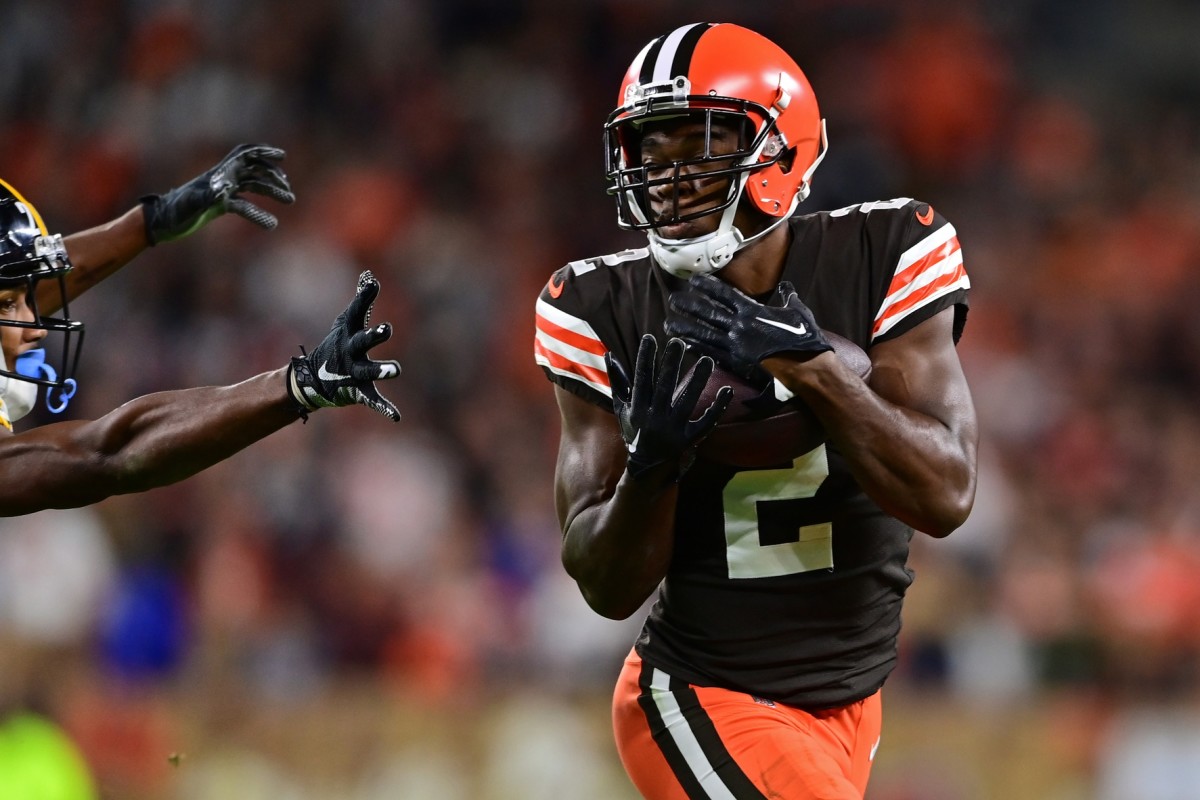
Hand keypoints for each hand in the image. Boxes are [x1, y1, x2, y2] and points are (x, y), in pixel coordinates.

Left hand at [141, 143, 295, 243]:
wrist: (161, 222)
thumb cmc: (174, 212)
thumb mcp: (190, 204)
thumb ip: (206, 196)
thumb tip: (223, 190)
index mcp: (217, 174)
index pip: (244, 156)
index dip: (263, 152)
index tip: (282, 156)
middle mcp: (222, 179)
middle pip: (254, 171)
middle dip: (273, 178)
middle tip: (289, 192)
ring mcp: (222, 191)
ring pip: (253, 186)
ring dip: (272, 192)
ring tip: (289, 201)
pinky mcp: (220, 205)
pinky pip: (245, 205)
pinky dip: (258, 212)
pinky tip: (270, 224)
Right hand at [287, 270, 401, 420]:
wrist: (312, 379)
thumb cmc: (337, 345)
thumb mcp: (346, 322)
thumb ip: (361, 300)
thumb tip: (369, 276)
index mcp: (349, 333)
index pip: (357, 312)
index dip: (364, 298)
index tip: (373, 283)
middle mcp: (351, 351)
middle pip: (362, 341)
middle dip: (374, 335)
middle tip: (387, 328)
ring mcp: (354, 372)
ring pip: (369, 371)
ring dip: (382, 369)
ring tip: (397, 369)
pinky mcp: (358, 391)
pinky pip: (372, 400)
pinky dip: (384, 408)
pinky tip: (396, 416)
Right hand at [606, 335, 731, 481]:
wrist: (645, 467)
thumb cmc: (634, 432)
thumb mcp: (622, 409)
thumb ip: (618, 382)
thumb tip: (610, 355)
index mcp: (638, 410)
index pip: (641, 380)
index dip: (644, 359)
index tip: (649, 338)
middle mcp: (654, 419)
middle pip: (664, 388)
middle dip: (670, 364)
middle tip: (678, 342)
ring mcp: (673, 430)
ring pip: (687, 402)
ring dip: (698, 381)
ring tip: (707, 359)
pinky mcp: (689, 440)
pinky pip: (706, 423)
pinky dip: (718, 408)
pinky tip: (728, 390)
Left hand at [667, 275, 831, 379]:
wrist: (806, 368)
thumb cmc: (804, 338)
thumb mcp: (798, 311)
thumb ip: (788, 297)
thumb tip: (785, 287)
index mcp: (753, 312)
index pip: (725, 295)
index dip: (707, 287)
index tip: (693, 280)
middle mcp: (740, 327)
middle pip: (708, 313)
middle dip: (689, 306)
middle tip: (672, 299)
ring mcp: (736, 346)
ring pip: (705, 334)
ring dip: (686, 328)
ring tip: (668, 324)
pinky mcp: (737, 363)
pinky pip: (713, 353)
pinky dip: (698, 348)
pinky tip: (685, 345)